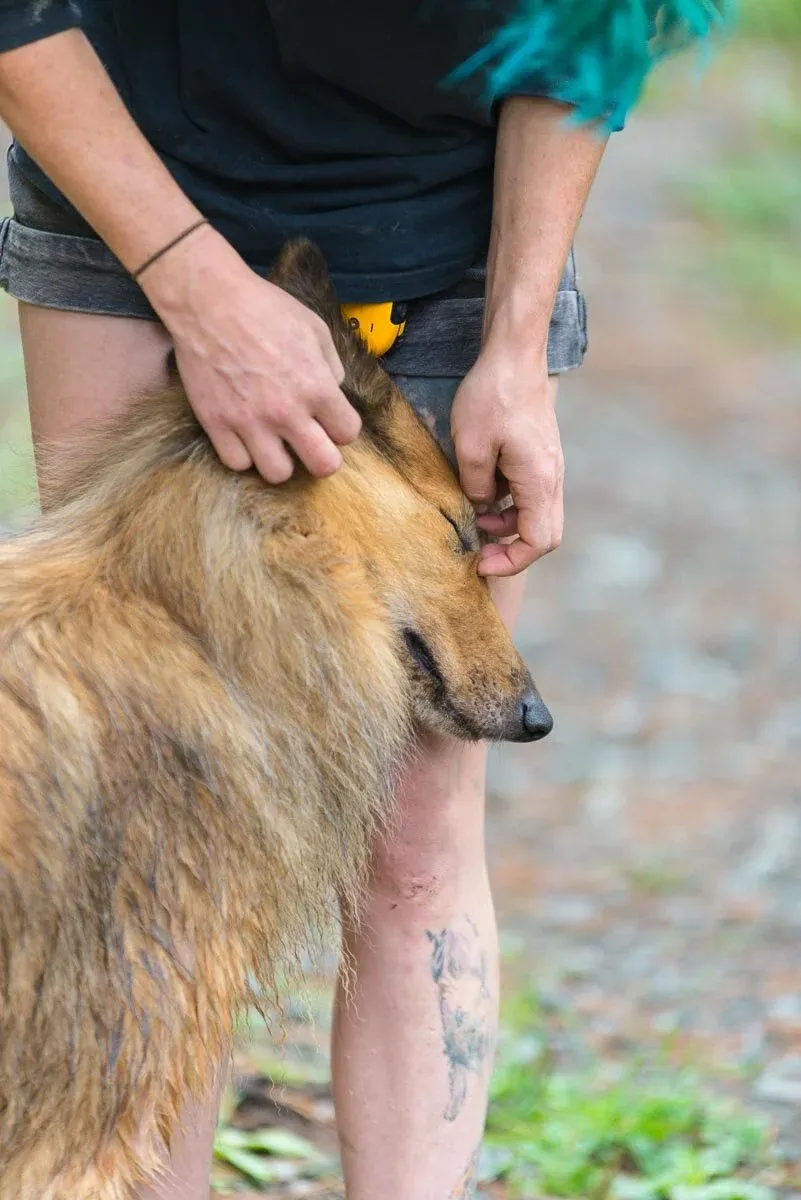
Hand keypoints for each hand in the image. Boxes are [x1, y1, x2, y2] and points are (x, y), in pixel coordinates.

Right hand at [140, 226, 360, 481]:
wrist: (209, 301)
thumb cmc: (265, 308)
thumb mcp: (315, 328)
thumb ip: (331, 367)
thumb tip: (332, 392)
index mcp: (316, 386)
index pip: (348, 432)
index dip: (342, 426)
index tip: (330, 418)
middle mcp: (286, 411)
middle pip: (323, 465)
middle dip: (323, 457)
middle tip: (311, 442)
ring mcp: (249, 421)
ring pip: (278, 473)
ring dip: (281, 459)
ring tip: (275, 440)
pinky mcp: (216, 423)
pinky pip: (237, 463)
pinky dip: (244, 454)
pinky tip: (246, 435)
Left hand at [451, 342, 563, 576]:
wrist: (515, 354)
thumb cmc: (492, 396)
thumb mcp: (469, 446)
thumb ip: (476, 487)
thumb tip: (483, 507)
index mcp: (539, 480)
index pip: (538, 541)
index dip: (511, 562)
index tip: (480, 563)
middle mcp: (552, 477)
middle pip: (545, 534)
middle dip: (512, 550)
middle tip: (480, 553)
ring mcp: (550, 466)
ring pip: (538, 515)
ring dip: (509, 527)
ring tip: (475, 520)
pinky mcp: (542, 456)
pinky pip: (532, 495)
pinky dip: (510, 506)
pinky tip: (483, 494)